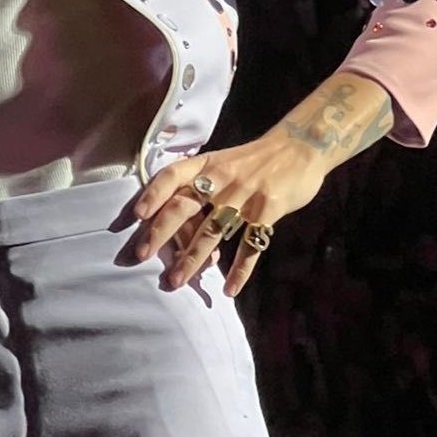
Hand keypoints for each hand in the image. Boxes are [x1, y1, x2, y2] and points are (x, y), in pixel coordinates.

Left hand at [129, 130, 327, 296]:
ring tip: (176, 282)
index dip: (152, 193)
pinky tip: (230, 289)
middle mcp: (222, 178)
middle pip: (184, 206)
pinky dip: (240, 270)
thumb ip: (203, 186)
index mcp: (208, 164)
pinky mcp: (269, 210)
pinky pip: (251, 245)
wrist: (301, 146)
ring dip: (192, 259)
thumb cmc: (255, 160)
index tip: (136, 215)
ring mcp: (245, 195)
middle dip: (159, 233)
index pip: (172, 175)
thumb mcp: (224, 162)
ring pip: (212, 232)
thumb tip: (175, 222)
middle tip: (140, 256)